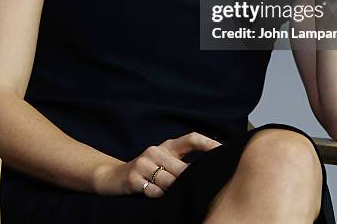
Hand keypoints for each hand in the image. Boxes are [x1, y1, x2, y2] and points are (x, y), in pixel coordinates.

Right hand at [93, 132, 221, 197]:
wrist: (113, 177)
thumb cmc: (145, 172)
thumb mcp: (163, 163)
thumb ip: (181, 163)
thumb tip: (208, 170)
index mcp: (167, 146)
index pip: (191, 138)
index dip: (208, 144)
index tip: (223, 151)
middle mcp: (156, 151)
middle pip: (183, 167)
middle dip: (192, 179)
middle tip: (204, 188)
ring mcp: (144, 163)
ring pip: (170, 181)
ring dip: (175, 191)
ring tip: (176, 196)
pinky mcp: (134, 177)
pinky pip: (155, 191)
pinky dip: (159, 196)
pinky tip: (158, 197)